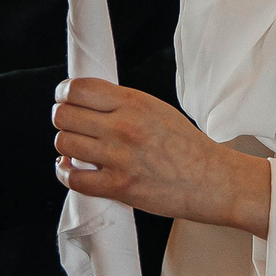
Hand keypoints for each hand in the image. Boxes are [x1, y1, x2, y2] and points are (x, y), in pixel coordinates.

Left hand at [52, 78, 269, 236]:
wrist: (213, 180)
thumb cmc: (187, 146)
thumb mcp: (156, 109)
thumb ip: (121, 103)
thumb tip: (85, 101)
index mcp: (133, 102)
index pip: (78, 88)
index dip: (64, 93)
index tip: (65, 99)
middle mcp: (123, 126)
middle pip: (64, 115)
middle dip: (63, 119)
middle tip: (71, 125)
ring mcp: (120, 158)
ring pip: (64, 144)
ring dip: (66, 146)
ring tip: (77, 148)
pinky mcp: (119, 186)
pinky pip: (73, 178)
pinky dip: (66, 172)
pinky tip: (71, 168)